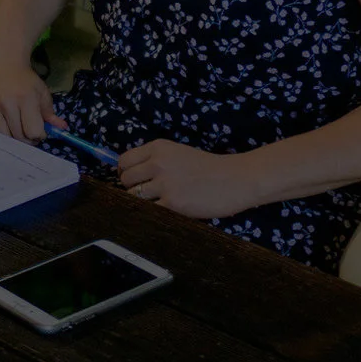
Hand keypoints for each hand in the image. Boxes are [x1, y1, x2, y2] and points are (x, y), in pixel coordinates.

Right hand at [0, 59, 64, 141]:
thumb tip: (62, 127)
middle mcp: (7, 103)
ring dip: (12, 139)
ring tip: (16, 131)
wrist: (2, 63)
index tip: (39, 131)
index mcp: (26, 99)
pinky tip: (3, 129)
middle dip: (27, 139)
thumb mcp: (42, 92)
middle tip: (28, 133)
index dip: (39, 135)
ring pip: (4, 138)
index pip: (33, 131)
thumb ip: (50, 113)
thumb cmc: (25, 79)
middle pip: (19, 137)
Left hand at [117, 140, 265, 218]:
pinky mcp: (173, 203)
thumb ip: (156, 160)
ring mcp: (164, 183)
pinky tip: (165, 211)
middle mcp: (158, 162)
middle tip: (145, 194)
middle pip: (126, 179)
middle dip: (132, 188)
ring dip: (142, 202)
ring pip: (134, 196)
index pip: (124, 160)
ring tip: (157, 203)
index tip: (132, 180)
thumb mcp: (178, 154)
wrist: (236, 179)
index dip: (125, 172)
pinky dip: (154, 213)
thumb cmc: (209, 168)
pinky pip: (149, 210)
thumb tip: (130, 174)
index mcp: (158, 148)